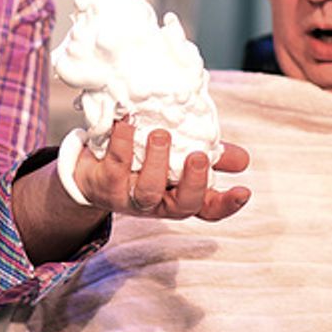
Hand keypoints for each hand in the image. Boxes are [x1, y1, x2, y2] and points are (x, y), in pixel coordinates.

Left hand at [75, 122, 250, 220]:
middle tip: (199, 156)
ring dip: (157, 163)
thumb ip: (209, 155)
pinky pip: (114, 166)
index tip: (244, 190)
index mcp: (178, 195)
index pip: (208, 209)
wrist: (88, 172)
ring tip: (161, 135)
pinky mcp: (104, 184)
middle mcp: (157, 203)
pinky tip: (126, 123)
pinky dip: (122, 144)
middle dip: (193, 183)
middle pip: (181, 206)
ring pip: (147, 191)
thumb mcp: (176, 158)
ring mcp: (129, 197)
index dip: (227, 204)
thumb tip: (243, 159)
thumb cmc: (142, 161)